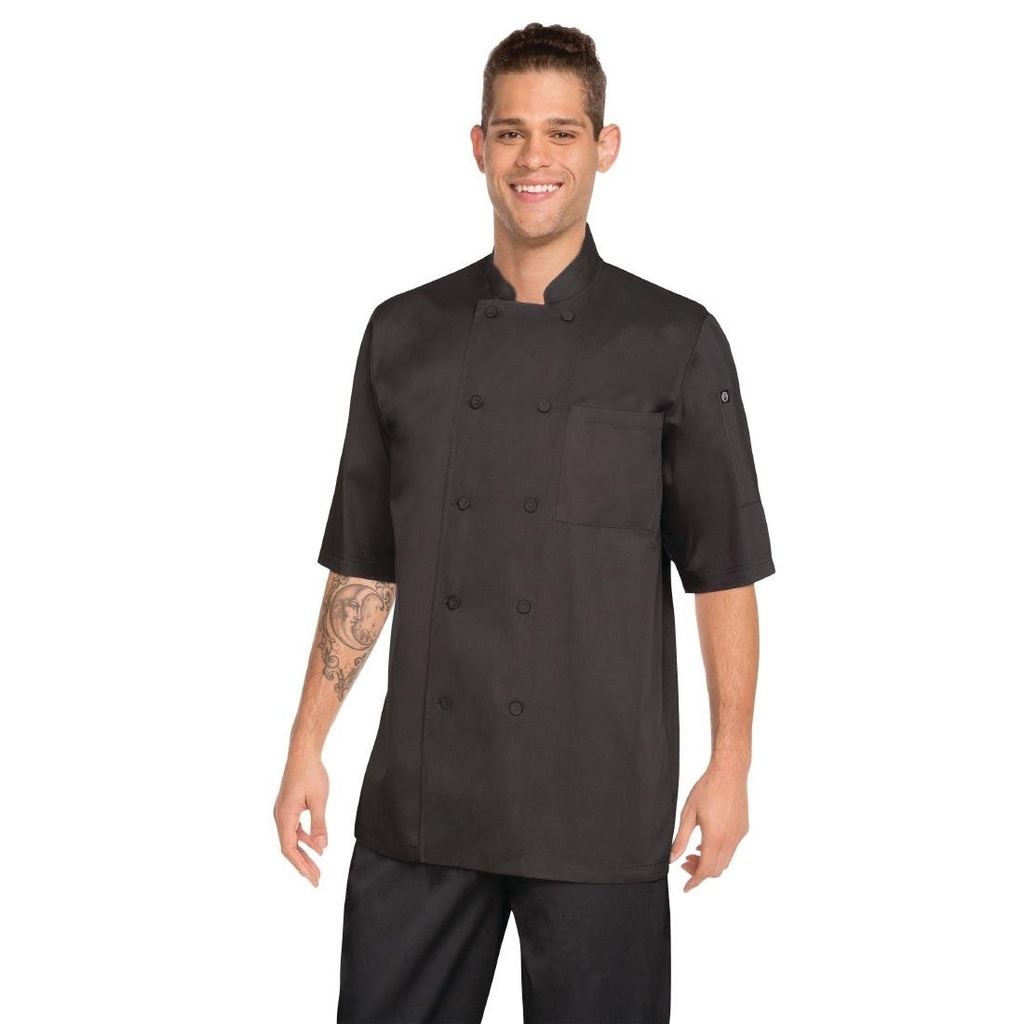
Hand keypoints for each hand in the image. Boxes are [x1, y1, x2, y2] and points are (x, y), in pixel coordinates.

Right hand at [273, 752, 329, 886]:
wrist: (302, 753)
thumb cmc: (310, 774)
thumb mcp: (319, 800)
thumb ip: (319, 824)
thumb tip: (322, 847)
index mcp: (285, 816)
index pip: (289, 848)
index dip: (300, 865)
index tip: (312, 878)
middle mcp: (280, 816)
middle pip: (289, 847)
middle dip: (303, 864)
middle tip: (316, 879)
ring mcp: (283, 812)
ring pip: (291, 839)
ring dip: (304, 853)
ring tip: (317, 867)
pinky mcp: (288, 807)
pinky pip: (294, 829)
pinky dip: (304, 839)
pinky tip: (316, 845)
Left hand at [668, 758, 748, 891]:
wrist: (729, 773)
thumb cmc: (707, 789)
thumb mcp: (688, 814)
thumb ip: (680, 839)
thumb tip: (672, 858)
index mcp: (715, 838)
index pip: (705, 870)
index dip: (694, 881)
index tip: (686, 887)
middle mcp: (730, 840)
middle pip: (716, 870)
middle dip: (700, 872)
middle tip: (685, 862)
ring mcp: (739, 835)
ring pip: (725, 861)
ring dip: (710, 862)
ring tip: (695, 852)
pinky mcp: (743, 829)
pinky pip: (732, 850)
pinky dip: (719, 853)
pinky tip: (708, 842)